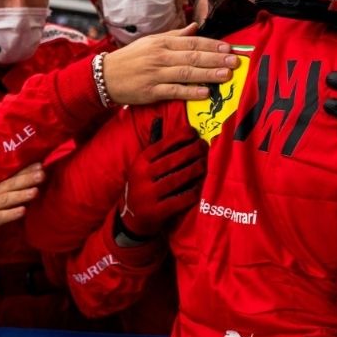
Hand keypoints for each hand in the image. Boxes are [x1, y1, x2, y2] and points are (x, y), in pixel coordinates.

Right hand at [0, 163, 43, 243]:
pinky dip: (11, 213)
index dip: (27, 170)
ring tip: (35, 192)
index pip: (14, 176)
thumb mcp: (1, 199)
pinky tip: (23, 211)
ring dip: (21, 195)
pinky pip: (0, 217)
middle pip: (11, 185)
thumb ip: (16, 191)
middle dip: (27, 179)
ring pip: (6, 199)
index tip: (41, 165)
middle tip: (42, 174)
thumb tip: (37, 182)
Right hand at [103, 23, 236, 104]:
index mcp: (162, 43)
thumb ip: (175, 35)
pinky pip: (174, 91)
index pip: (192, 42)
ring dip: (208, 74)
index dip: (212, 44)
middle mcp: (160, 56)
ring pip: (187, 73)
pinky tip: (205, 93)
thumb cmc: (131, 58)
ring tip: (226, 75)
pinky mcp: (151, 91)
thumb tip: (195, 27)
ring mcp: (156, 74)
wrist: (105, 76)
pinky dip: (190, 92)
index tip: (229, 47)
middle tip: (234, 61)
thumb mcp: (151, 41)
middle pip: (193, 56)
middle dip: (216, 58)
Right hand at [119, 117, 205, 238]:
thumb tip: (159, 119)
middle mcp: (142, 176)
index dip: (180, 136)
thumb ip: (154, 147)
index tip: (194, 132)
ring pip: (178, 178)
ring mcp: (149, 195)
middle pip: (173, 160)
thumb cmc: (143, 185)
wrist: (131, 217)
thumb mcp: (143, 165)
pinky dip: (193, 191)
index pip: (162, 145)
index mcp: (140, 162)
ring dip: (196, 169)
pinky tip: (201, 185)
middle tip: (204, 146)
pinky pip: (181, 199)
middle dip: (192, 151)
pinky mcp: (157, 212)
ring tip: (205, 163)